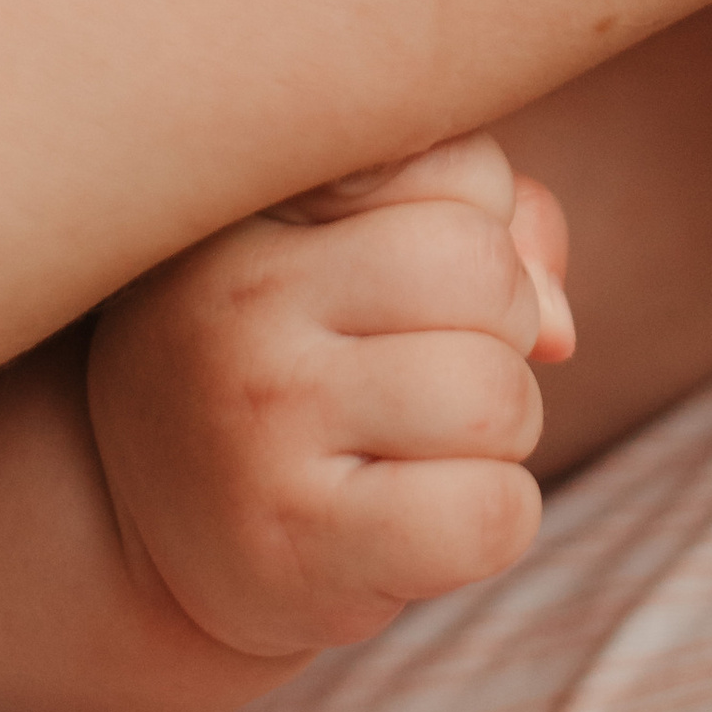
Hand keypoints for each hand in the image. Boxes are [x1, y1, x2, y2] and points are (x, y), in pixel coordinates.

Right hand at [87, 133, 572, 661]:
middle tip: (435, 368)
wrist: (152, 533)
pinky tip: (423, 519)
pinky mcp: (300, 548)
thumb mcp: (357, 254)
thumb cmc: (297, 361)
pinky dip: (497, 521)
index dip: (480, 225)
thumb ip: (480, 221)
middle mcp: (243, 297)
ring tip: (421, 444)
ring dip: (502, 430)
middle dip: (504, 328)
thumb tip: (558, 325)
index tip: (415, 275)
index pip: (457, 163)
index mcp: (256, 200)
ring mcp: (263, 426)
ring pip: (499, 396)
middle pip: (484, 273)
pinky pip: (494, 514)